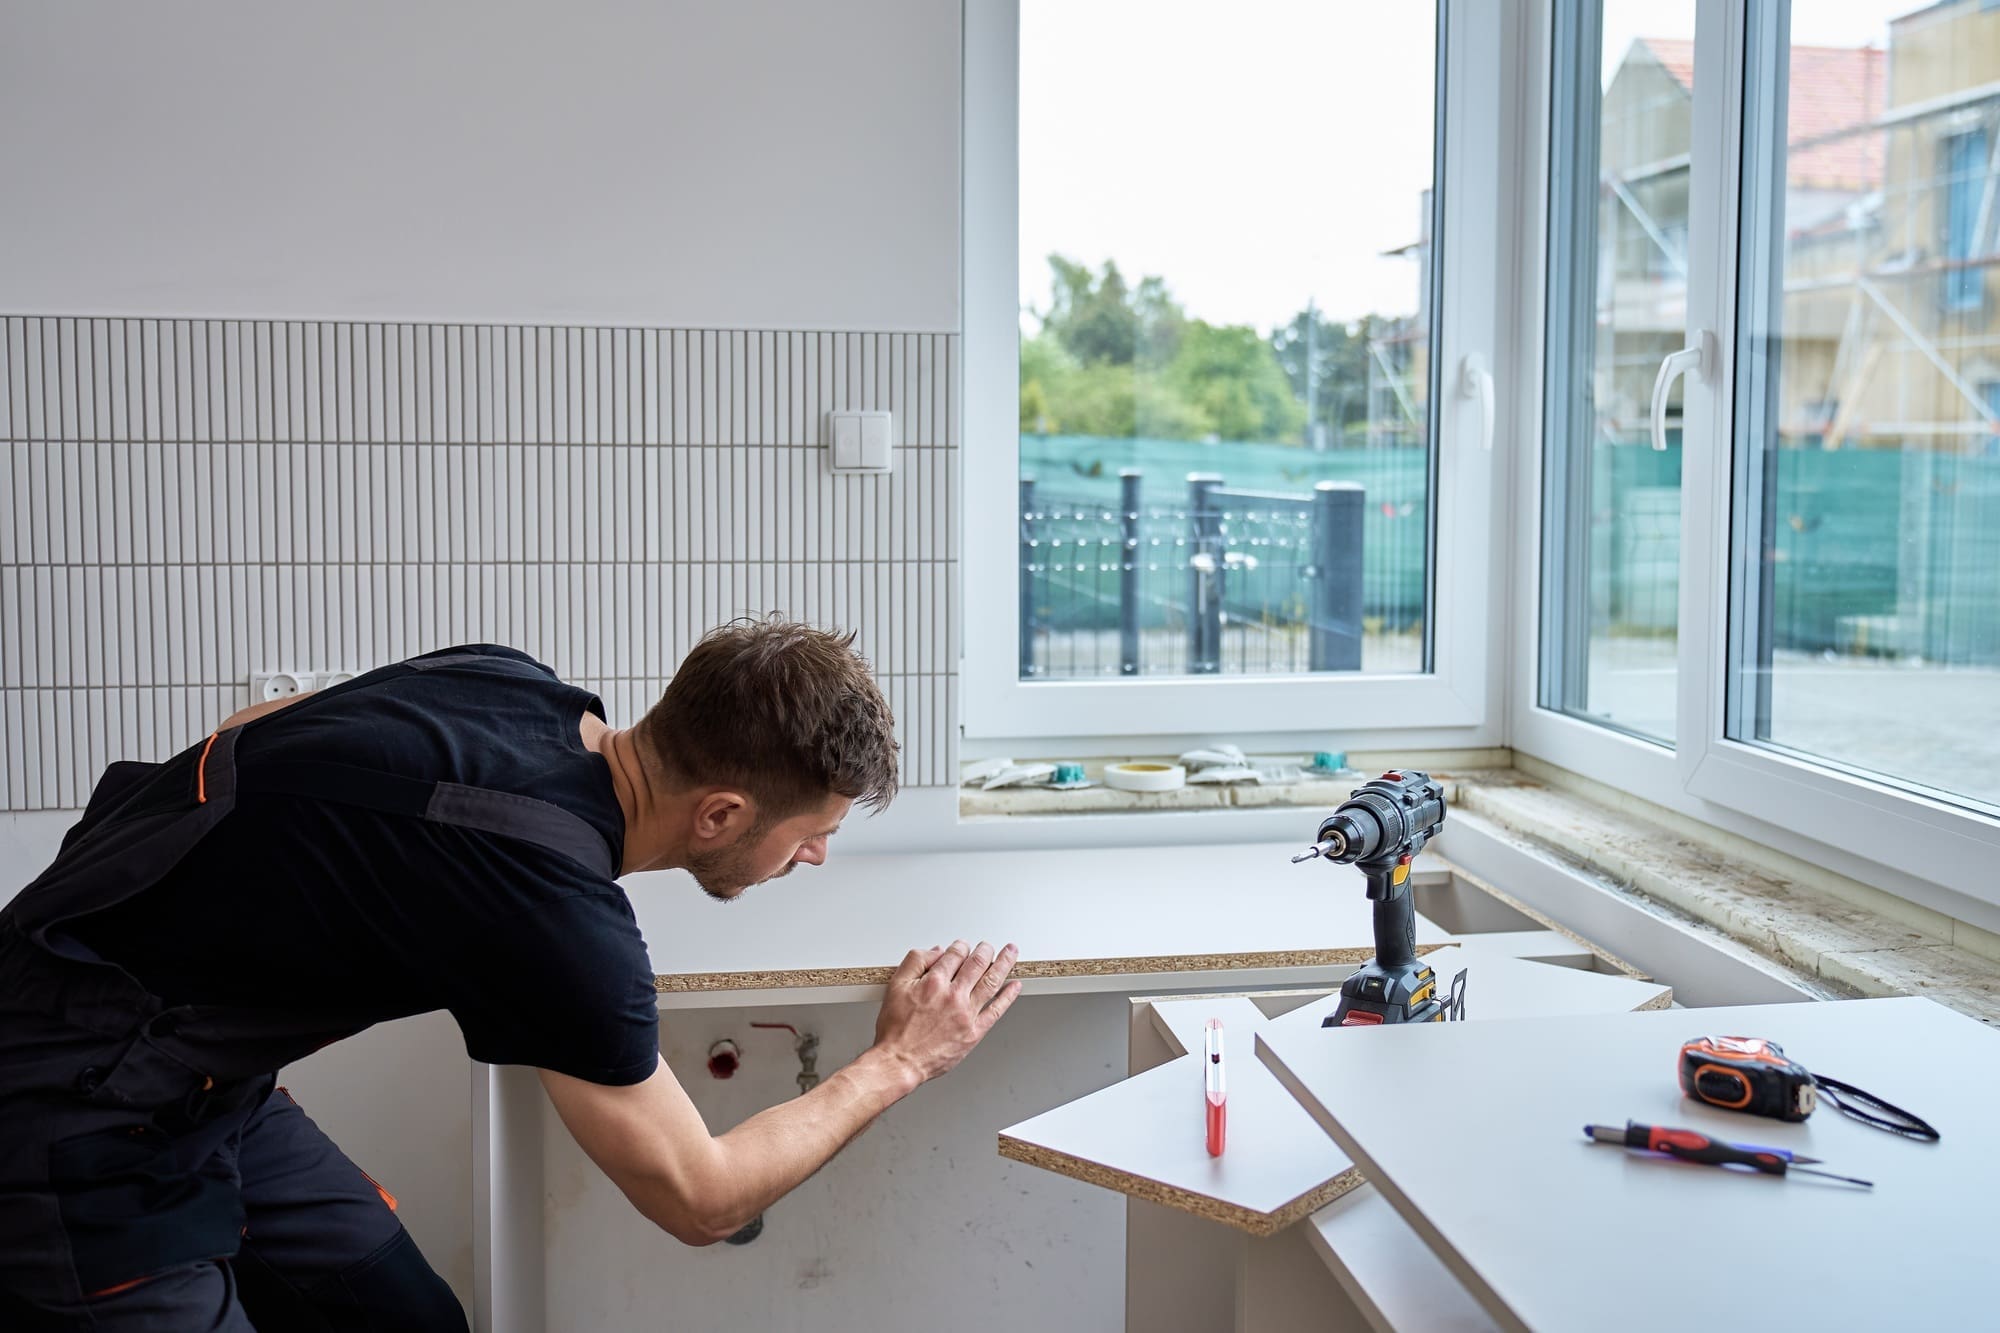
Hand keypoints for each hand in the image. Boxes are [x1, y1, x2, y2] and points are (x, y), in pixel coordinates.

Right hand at [872, 940, 1021, 1083]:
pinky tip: (1014, 986)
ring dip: (1004, 964)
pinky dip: (1008, 996)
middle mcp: (953, 996)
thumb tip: (936, 952)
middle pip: (977, 963)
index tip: (963, 946)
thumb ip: (915, 962)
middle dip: (985, 950)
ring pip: (991, 981)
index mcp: (934, 982)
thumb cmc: (896, 1029)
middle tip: (988, 946)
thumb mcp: (895, 986)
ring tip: (1011, 952)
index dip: (961, 946)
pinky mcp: (974, 1032)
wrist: (900, 1061)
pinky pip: (996, 1010)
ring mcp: (966, 1014)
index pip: (955, 954)